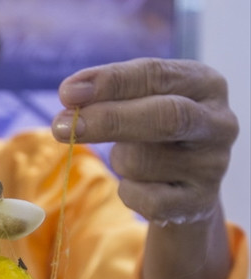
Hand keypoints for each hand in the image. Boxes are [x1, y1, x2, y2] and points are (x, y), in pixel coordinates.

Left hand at [51, 57, 238, 225]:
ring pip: (142, 162)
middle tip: (60, 126)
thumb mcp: (141, 105)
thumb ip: (109, 97)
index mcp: (205, 84)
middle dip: (108, 120)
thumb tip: (70, 98)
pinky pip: (145, 199)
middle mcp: (219, 122)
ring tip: (130, 159)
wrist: (187, 190)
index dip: (109, 82)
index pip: (156, 74)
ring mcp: (213, 166)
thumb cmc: (156, 136)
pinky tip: (140, 187)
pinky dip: (129, 192)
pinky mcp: (199, 203)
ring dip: (119, 161)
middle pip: (163, 116)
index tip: (66, 93)